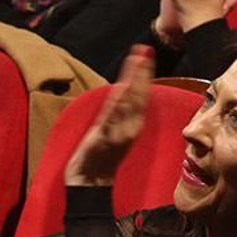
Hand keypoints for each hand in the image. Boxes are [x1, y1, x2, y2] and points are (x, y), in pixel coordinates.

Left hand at [65, 45, 153, 186]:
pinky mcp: (102, 140)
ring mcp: (117, 134)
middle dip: (141, 73)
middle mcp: (129, 128)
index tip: (145, 54)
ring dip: (132, 80)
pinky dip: (119, 102)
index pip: (141, 96)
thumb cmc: (102, 156)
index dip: (144, 75)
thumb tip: (125, 87)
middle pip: (138, 96)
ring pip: (128, 103)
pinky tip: (123, 87)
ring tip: (135, 61)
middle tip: (144, 51)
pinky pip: (112, 117)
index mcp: (132, 125)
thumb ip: (120, 111)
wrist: (90, 184)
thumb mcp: (115, 130)